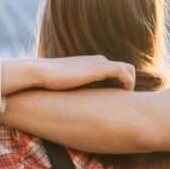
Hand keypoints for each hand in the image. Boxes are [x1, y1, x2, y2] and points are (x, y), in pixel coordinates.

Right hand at [5, 56, 135, 93]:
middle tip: (126, 101)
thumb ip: (70, 92)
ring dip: (130, 83)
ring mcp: (99, 63)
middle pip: (125, 68)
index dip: (119, 83)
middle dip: (128, 83)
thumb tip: (68, 107)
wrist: (39, 73)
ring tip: (127, 100)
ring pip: (128, 69)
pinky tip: (124, 96)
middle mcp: (97, 61)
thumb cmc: (46, 83)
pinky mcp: (100, 69)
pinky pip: (124, 73)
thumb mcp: (62, 87)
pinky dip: (128, 84)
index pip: (113, 69)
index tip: (119, 99)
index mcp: (90, 64)